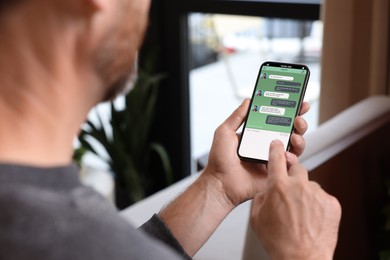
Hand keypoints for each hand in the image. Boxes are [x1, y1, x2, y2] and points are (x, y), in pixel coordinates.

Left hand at [201, 99, 309, 206]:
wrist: (221, 184)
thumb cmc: (219, 160)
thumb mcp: (225, 132)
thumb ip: (237, 116)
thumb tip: (248, 101)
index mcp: (256, 134)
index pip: (276, 120)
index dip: (288, 111)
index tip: (297, 102)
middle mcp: (266, 145)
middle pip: (290, 131)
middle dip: (298, 123)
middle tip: (297, 118)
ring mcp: (272, 158)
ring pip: (294, 146)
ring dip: (299, 139)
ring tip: (294, 136)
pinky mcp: (276, 171)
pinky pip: (291, 164)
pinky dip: (292, 157)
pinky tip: (287, 154)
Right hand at [250, 141, 340, 259]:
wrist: (302, 258)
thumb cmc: (279, 241)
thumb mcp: (256, 217)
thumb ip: (260, 197)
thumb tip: (267, 190)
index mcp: (278, 186)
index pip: (276, 158)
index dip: (276, 149)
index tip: (277, 145)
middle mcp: (299, 186)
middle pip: (297, 168)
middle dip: (293, 174)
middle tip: (289, 189)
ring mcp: (317, 194)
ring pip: (310, 184)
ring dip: (305, 193)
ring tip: (301, 212)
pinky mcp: (332, 203)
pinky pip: (322, 197)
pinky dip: (317, 204)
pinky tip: (311, 217)